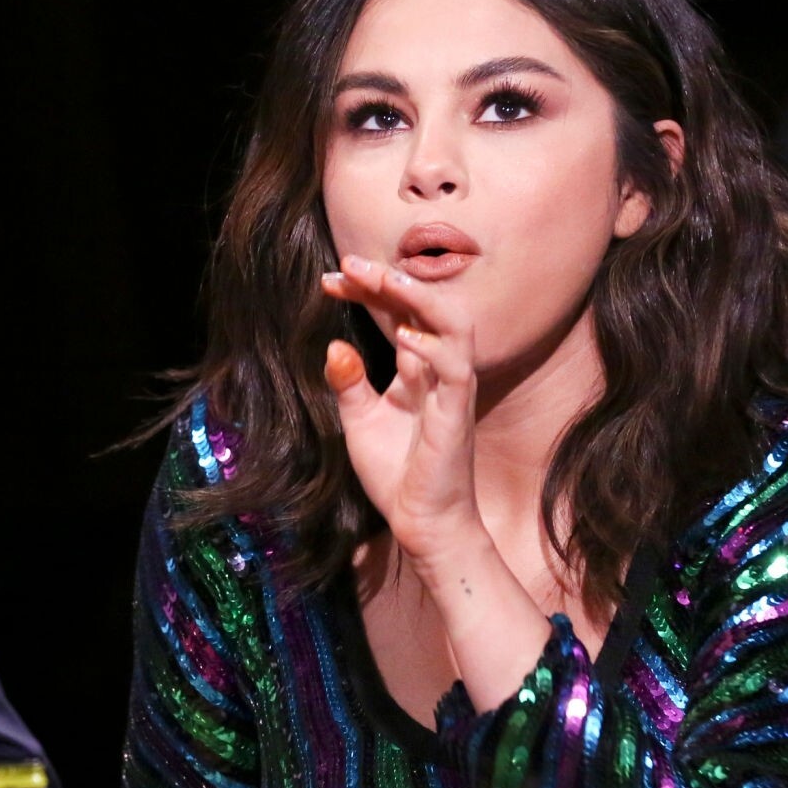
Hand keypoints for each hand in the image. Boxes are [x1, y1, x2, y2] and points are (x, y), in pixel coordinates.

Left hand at [320, 255, 485, 567]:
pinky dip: (432, 348)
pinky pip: (456, 370)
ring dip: (419, 298)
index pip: (397, 313)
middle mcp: (438, 371)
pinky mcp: (457, 415)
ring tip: (382, 280)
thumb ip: (349, 383)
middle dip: (389, 281)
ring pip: (454, 326)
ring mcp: (452, 390)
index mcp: (417, 369)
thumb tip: (334, 345)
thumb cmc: (397, 474)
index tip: (330, 281)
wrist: (421, 523)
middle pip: (424, 308)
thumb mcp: (360, 421)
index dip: (367, 292)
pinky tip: (402, 336)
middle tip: (349, 264)